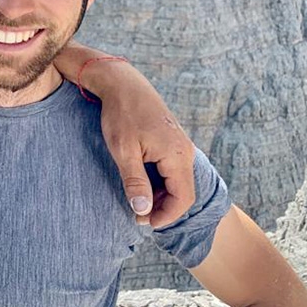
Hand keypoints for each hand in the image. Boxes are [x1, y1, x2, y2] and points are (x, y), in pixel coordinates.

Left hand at [54, 43, 195, 227]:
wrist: (122, 84)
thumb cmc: (121, 115)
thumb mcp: (123, 151)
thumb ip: (135, 182)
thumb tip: (142, 210)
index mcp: (177, 155)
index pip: (183, 199)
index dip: (165, 216)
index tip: (143, 222)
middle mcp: (185, 151)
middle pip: (183, 192)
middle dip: (162, 207)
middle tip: (136, 214)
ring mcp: (180, 145)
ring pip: (178, 181)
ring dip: (161, 194)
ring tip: (136, 199)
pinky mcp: (172, 141)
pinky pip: (173, 169)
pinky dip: (160, 181)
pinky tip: (141, 182)